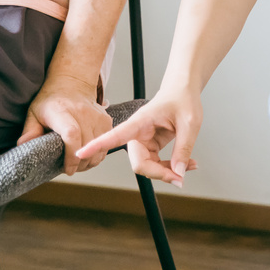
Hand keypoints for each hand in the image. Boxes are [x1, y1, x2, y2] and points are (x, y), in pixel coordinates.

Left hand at [18, 74, 112, 174]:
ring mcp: (96, 115)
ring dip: (91, 161)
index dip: (71, 156)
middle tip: (71, 170)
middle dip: (80, 163)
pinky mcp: (105, 119)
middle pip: (87, 144)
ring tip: (79, 165)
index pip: (71, 134)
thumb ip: (29, 130)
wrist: (72, 84)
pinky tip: (89, 156)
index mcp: (61, 111)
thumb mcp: (34, 113)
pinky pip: (106, 142)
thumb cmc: (50, 102)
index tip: (68, 169)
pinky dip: (99, 153)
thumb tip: (22, 146)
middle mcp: (81, 112)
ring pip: (99, 146)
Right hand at [77, 85, 202, 186]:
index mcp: (140, 121)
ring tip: (191, 166)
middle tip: (180, 178)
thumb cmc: (184, 99)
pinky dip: (172, 167)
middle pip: (139, 163)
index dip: (97, 145)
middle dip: (159, 174)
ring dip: (168, 172)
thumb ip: (183, 148)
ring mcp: (144, 140)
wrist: (184, 90)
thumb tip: (177, 174)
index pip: (115, 135)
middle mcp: (138, 133)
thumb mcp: (190, 123)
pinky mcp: (151, 145)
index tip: (79, 153)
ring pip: (149, 166)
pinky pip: (157, 163)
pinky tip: (188, 164)